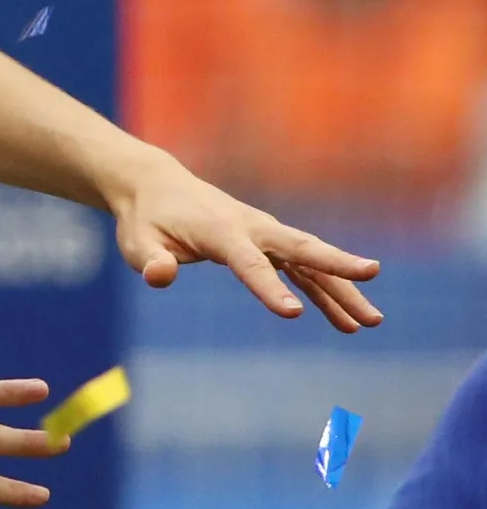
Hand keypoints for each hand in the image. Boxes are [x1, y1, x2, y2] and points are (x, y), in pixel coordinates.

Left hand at [109, 154, 380, 332]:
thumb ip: (149, 261)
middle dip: (336, 264)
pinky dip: (325, 292)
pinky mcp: (267, 244)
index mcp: (219, 230)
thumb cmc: (146, 219)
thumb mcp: (136, 242)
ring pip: (310, 261)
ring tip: (371, 322)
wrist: (156, 187)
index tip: (293, 314)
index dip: (269, 288)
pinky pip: (303, 270)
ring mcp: (263, 234)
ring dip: (341, 288)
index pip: (248, 263)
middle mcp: (250, 228)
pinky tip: (347, 321)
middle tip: (372, 275)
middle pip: (299, 247)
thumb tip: (160, 277)